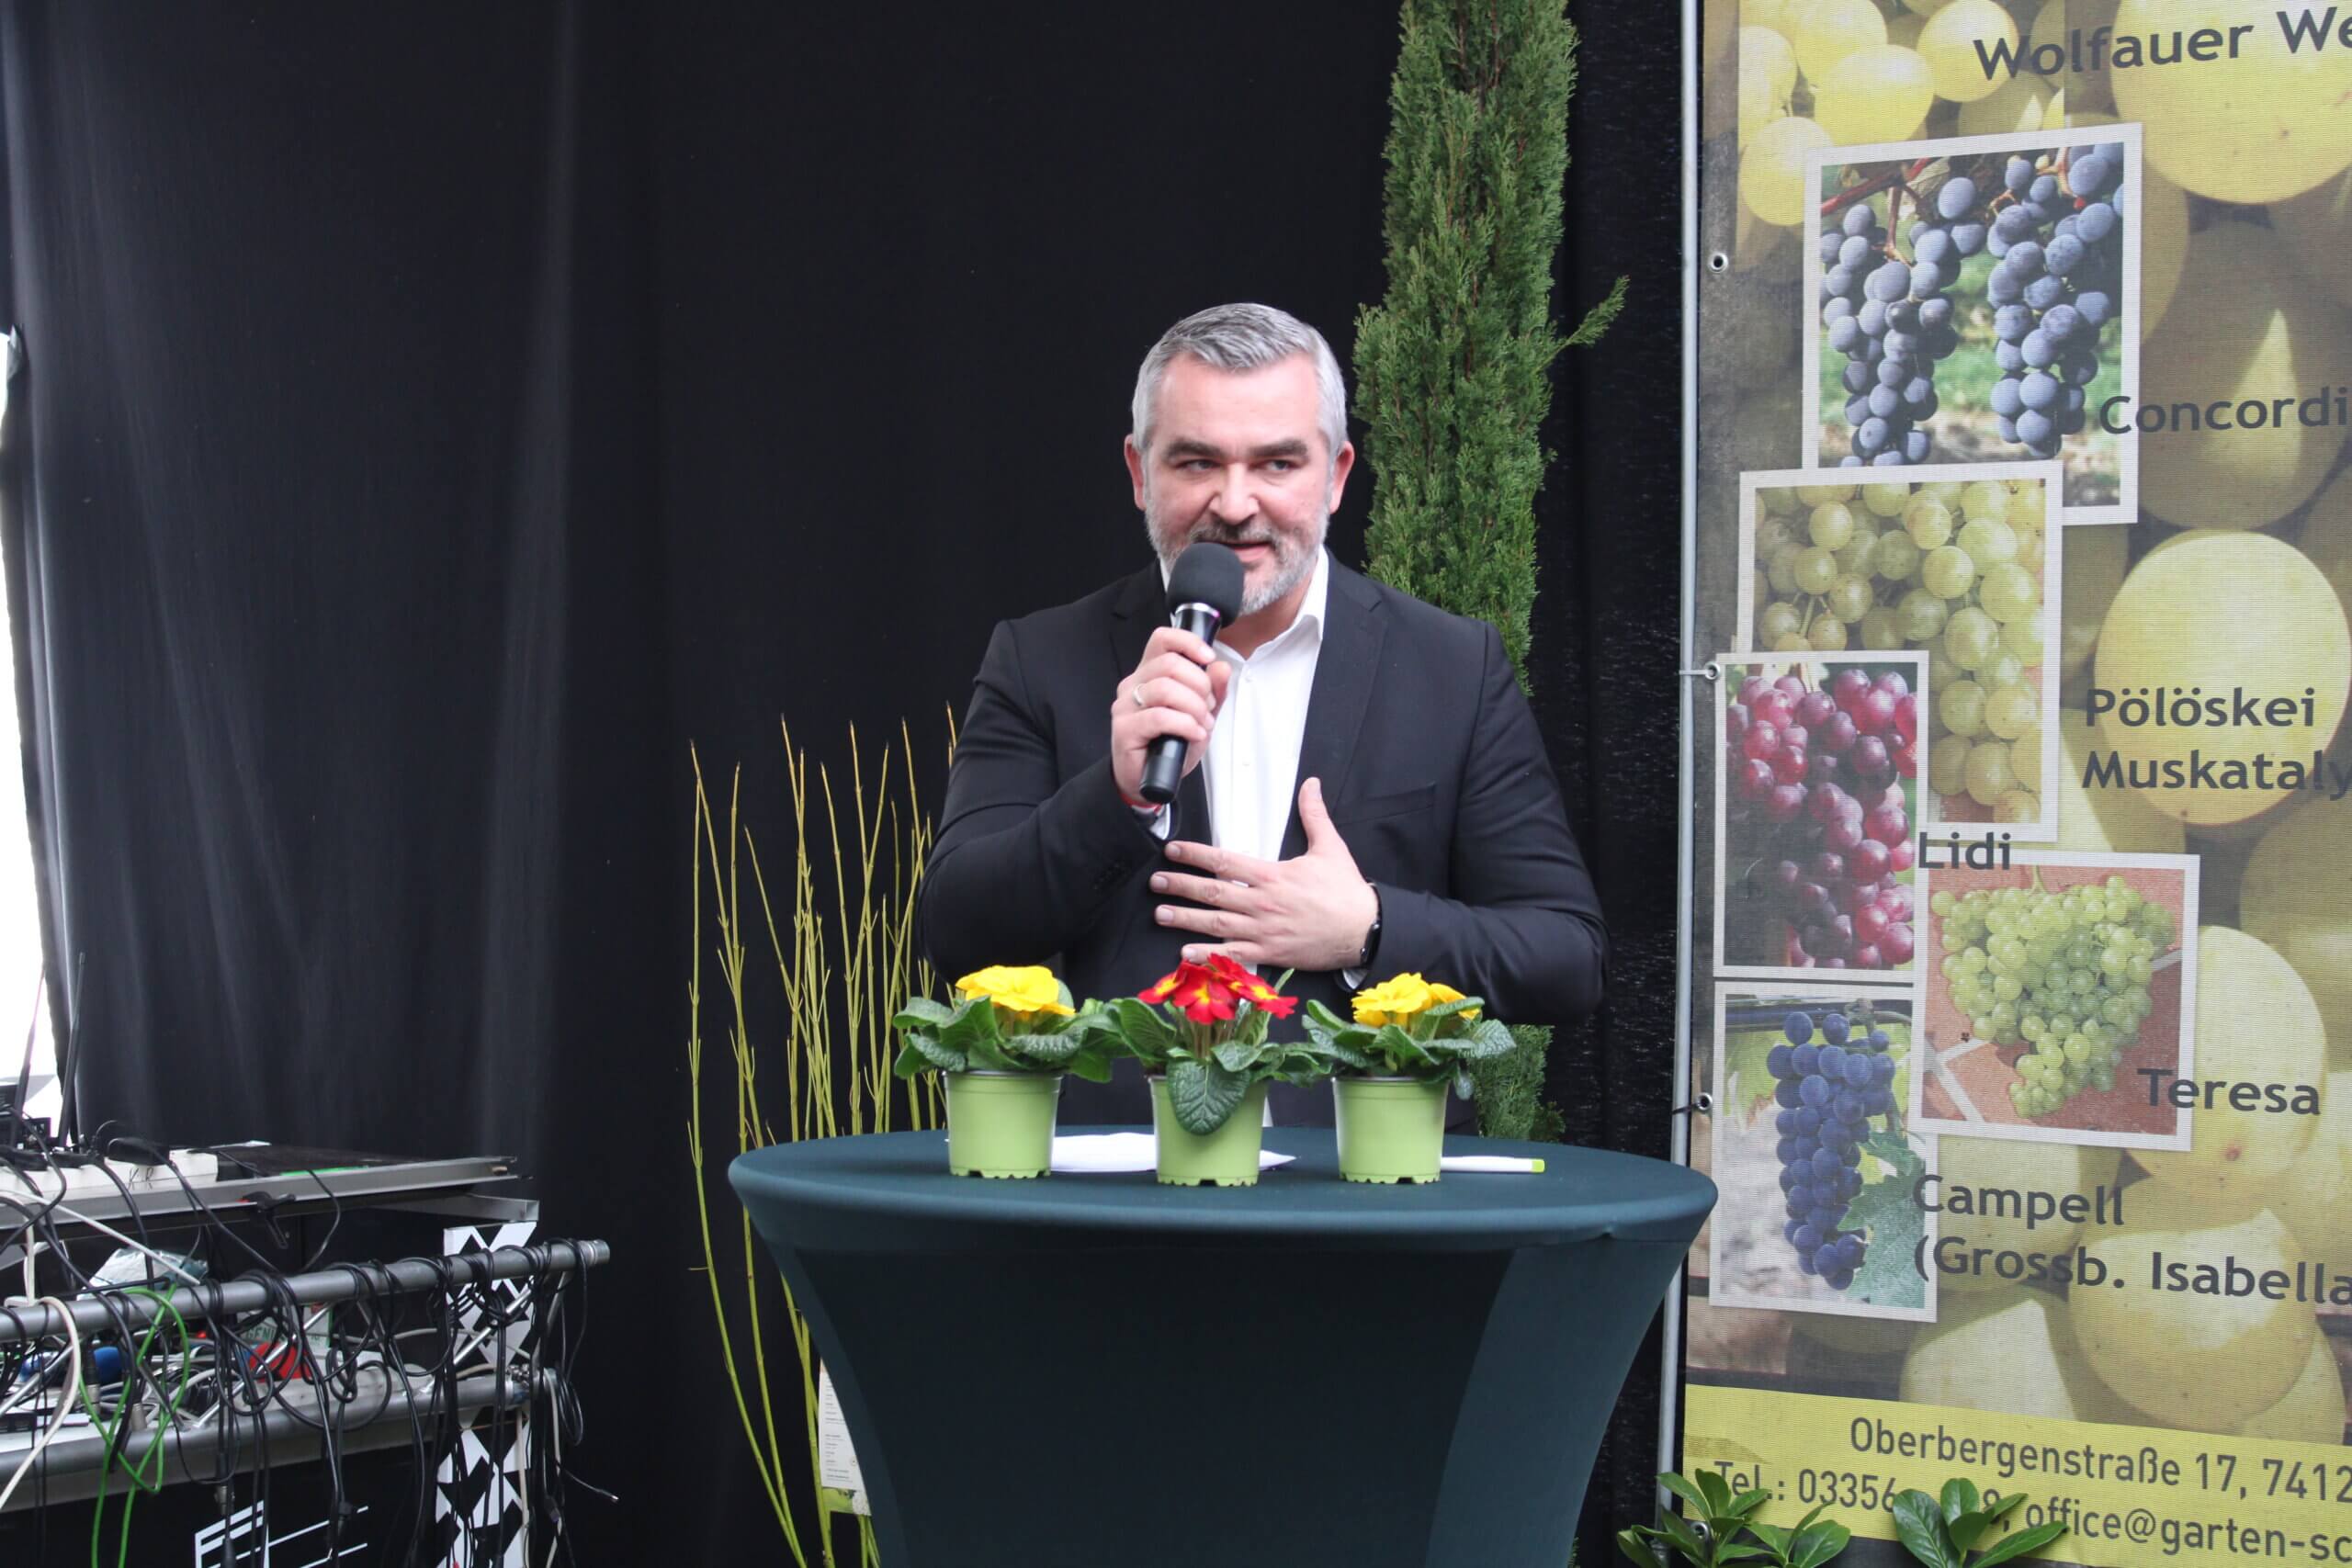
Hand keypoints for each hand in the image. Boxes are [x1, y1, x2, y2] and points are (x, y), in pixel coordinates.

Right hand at [1110, 626, 1231, 803]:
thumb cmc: (1170, 746)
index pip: (1163, 639)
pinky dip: (1185, 725)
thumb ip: (1213, 692)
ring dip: (1193, 707)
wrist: (1148, 781)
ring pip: (1165, 688)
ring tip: (1201, 725)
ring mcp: (1126, 706)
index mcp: (1149, 673)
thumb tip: (1221, 668)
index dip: (1188, 642)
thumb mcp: (1200, 716)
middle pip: (1170, 664)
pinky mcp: (1125, 729)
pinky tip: (1194, 734)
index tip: (1209, 658)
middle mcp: (1134, 684)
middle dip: (1200, 685)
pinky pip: (1159, 717)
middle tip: (1207, 708)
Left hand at [1150, 778, 1378, 970]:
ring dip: (1184, 918)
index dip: (1194, 855)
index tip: (1173, 850)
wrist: (1365, 929)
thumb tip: (1311, 783)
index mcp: (1271, 875)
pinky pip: (1232, 954)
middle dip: (1180, 885)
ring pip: (1215, 923)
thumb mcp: (1330, 847)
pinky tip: (1184, 953)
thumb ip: (1314, 814)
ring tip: (1160, 914)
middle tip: (1155, 881)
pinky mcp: (1269, 953)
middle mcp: (1261, 903)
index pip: (1224, 862)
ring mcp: (1263, 930)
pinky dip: (1207, 955)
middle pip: (1212, 892)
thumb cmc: (1346, 890)